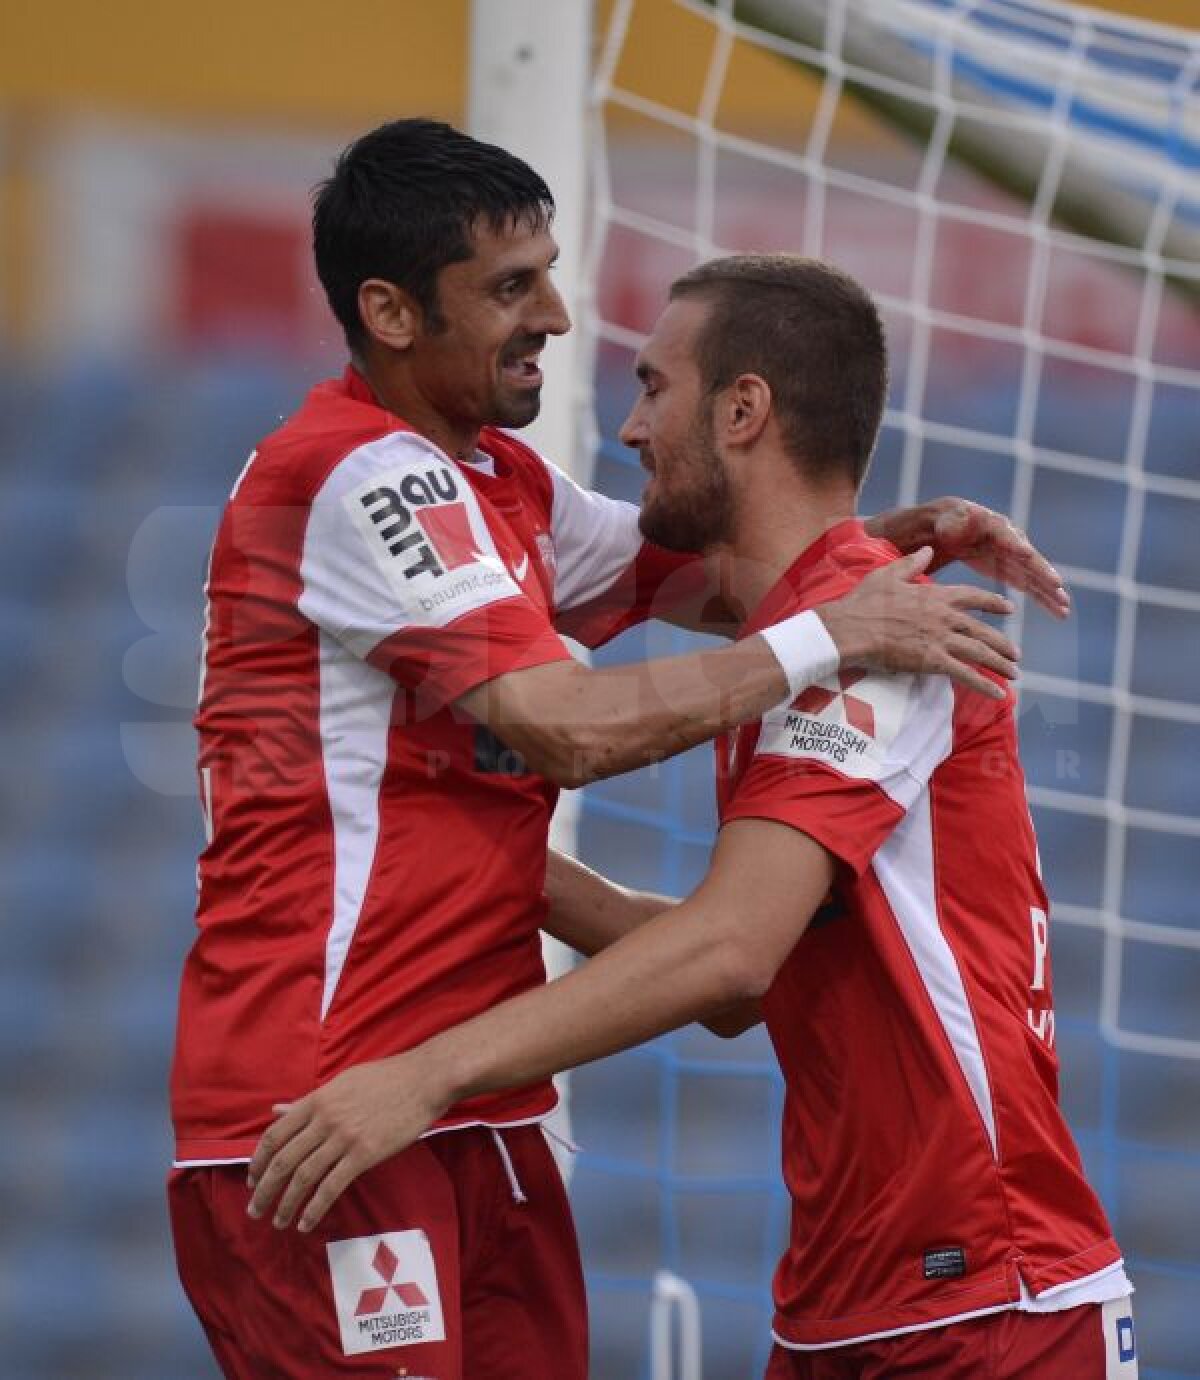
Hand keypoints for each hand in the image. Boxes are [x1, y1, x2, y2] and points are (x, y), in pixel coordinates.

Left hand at [245, 1053, 446, 1232]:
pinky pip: (331, 1187)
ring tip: (278, 1222)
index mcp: (316, 1101)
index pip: (275, 1136)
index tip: (252, 1180)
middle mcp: (325, 1120)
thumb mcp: (340, 1084)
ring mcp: (344, 1138)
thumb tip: (276, 1111)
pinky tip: (306, 1223)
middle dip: (264, 1190)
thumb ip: (307, 1102)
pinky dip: (314, 1209)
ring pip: (304, 1177)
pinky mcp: (365, 1154)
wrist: (423, 1080)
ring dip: (286, 1204)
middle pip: (284, 1160)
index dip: (259, 1162)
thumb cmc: (384, 1079)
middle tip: (255, 1210)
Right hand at [817, 547, 1016, 698]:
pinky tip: (999, 694)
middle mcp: (945, 617)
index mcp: (935, 595)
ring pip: (980, 652)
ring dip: (1000, 664)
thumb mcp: (888, 575)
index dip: (993, 603)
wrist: (850, 629)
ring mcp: (941, 639)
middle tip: (1016, 654)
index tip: (1008, 608)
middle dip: (1002, 643)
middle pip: (982, 630)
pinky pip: (966, 675)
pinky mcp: (933, 661)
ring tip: (1014, 673)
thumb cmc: (864, 602)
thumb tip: (928, 550)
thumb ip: (912, 563)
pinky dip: (985, 685)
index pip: (973, 597)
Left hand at [866, 497, 1069, 618]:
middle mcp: (1005, 537)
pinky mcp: (1007, 566)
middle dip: (1041, 573)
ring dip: (1048, 591)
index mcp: (987, 523)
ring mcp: (1009, 553)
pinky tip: (1057, 609)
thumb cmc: (937, 521)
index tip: (1024, 556)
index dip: (1014, 545)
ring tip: (1064, 609)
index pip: (1004, 534)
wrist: (937, 527)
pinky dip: (1041, 596)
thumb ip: (948, 523)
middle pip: (1026, 556)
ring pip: (1032, 573)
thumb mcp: (940, 519)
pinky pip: (1028, 582)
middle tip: (1057, 589)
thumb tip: (950, 529)